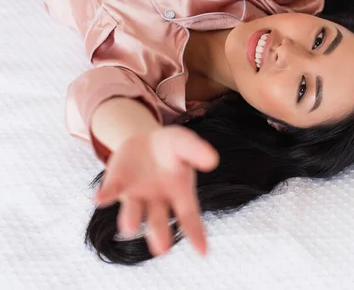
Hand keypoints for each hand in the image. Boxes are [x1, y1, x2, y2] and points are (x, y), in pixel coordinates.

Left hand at [94, 126, 218, 256]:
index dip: (196, 233)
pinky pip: (111, 191)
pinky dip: (105, 196)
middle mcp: (158, 201)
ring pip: (133, 212)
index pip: (189, 216)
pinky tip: (99, 199)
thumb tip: (212, 161)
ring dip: (130, 219)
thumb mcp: (184, 143)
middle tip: (161, 249)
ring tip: (129, 228)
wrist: (144, 141)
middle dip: (159, 234)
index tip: (203, 253)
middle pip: (158, 220)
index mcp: (180, 193)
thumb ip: (196, 150)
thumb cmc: (171, 147)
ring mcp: (136, 195)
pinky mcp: (117, 184)